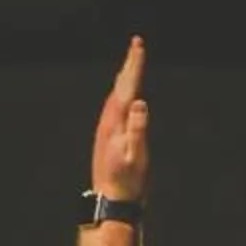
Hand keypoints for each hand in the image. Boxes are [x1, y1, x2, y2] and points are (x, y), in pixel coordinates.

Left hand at [91, 38, 148, 202]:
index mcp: (115, 123)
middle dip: (129, 65)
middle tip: (136, 44)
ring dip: (123, 78)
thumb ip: (138, 129)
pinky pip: (114, 108)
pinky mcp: (107, 138)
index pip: (126, 86)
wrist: (110, 201)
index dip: (133, 65)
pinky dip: (120, 94)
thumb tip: (139, 103)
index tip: (138, 45)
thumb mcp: (137, 156)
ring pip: (115, 96)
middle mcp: (107, 123)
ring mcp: (106, 131)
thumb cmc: (127, 181)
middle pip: (119, 87)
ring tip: (130, 63)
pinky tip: (122, 96)